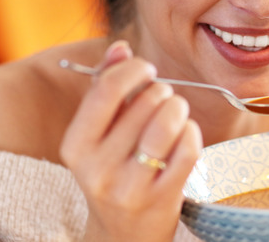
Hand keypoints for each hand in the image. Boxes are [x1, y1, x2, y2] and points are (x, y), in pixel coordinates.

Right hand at [60, 41, 202, 241]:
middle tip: (164, 98)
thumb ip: (105, 86)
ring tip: (176, 112)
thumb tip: (120, 47)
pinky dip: (192, 134)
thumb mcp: (98, 133)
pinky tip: (185, 136)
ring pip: (168, 123)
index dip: (134, 69)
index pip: (107, 89)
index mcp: (75, 146)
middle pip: (145, 103)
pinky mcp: (161, 199)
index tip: (147, 70)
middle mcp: (98, 168)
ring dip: (179, 109)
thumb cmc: (112, 170)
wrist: (122, 234)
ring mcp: (130, 187)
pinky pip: (188, 149)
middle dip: (162, 91)